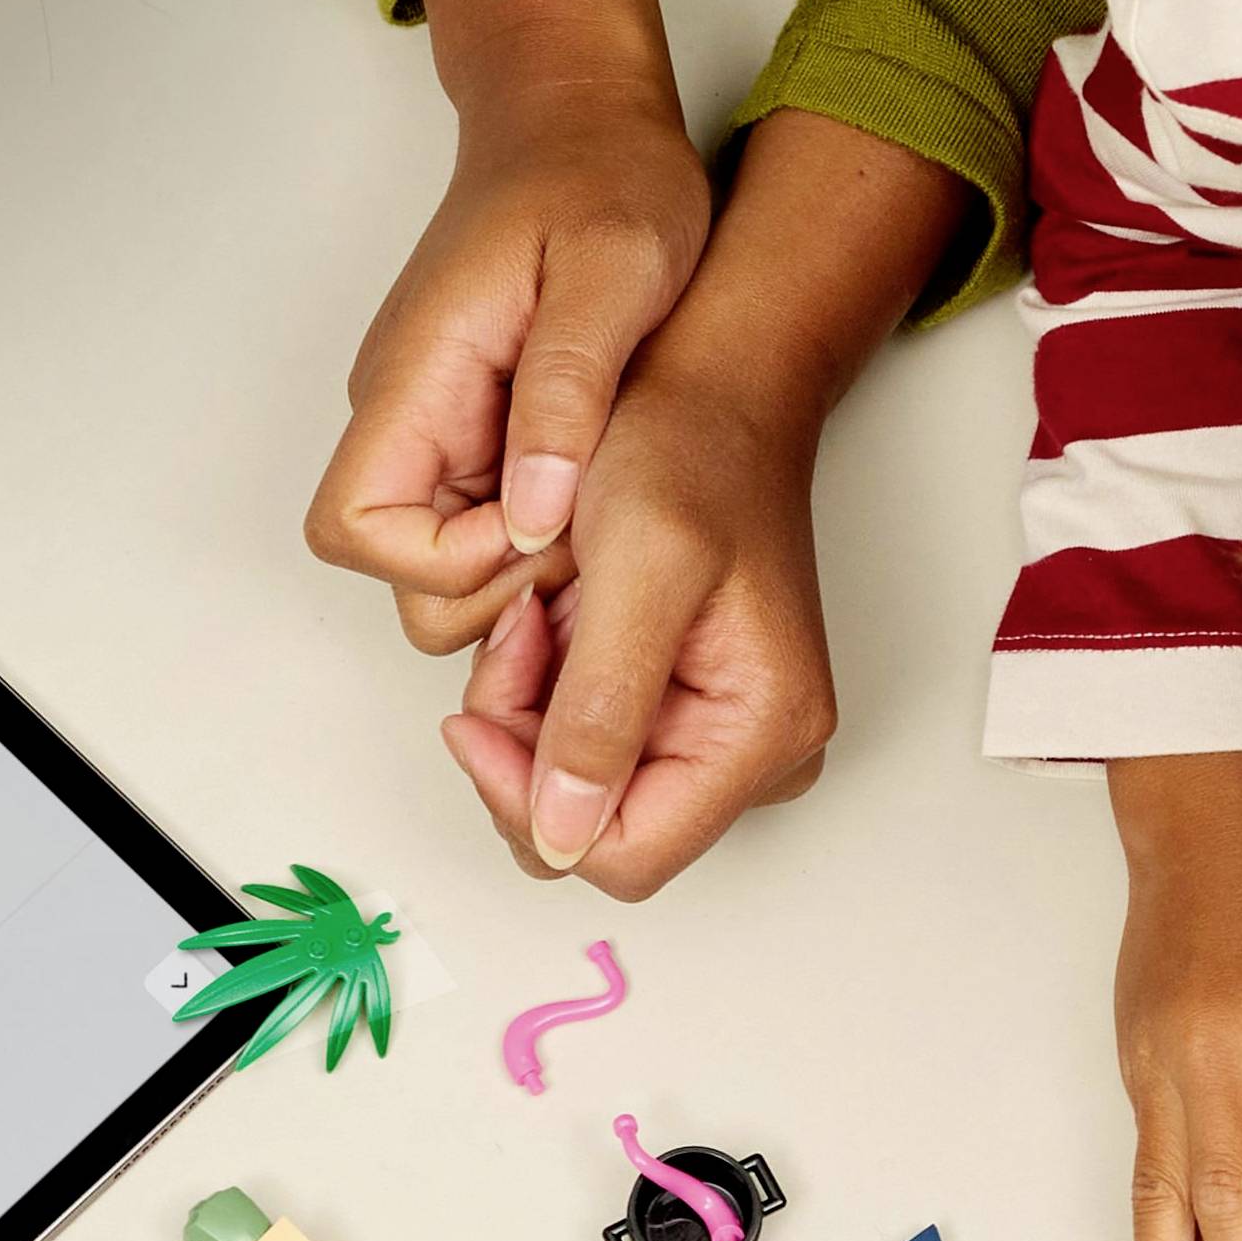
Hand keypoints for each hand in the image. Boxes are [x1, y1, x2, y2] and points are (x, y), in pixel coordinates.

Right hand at [303, 0, 708, 649]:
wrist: (585, 119)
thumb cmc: (602, 174)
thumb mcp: (616, 269)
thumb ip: (566, 391)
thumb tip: (530, 514)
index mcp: (416, 376)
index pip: (354, 526)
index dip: (440, 561)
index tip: (538, 524)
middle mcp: (405, 412)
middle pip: (395, 567)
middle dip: (488, 583)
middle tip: (588, 529)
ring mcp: (435, 426)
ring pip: (442, 560)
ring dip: (519, 566)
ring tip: (604, 506)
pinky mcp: (472, 431)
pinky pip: (482, 524)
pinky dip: (537, 536)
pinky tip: (602, 493)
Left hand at [438, 362, 836, 892]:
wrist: (711, 385)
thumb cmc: (690, 448)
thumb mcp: (638, 568)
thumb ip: (600, 708)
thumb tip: (562, 835)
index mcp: (762, 732)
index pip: (623, 855)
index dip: (528, 800)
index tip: (479, 708)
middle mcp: (755, 755)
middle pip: (595, 828)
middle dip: (526, 748)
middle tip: (516, 633)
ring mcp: (718, 735)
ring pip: (576, 790)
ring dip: (527, 711)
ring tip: (534, 607)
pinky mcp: (682, 709)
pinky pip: (581, 742)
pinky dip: (541, 689)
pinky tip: (549, 615)